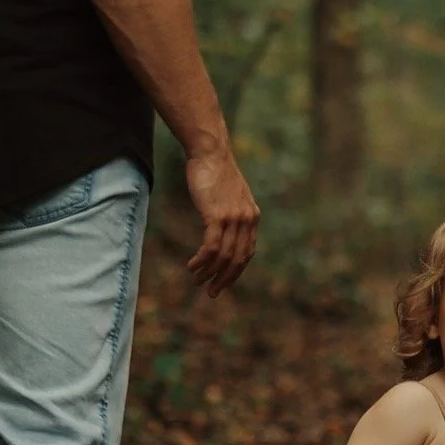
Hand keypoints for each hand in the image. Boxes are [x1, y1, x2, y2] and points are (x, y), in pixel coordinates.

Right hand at [185, 139, 259, 297]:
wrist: (210, 152)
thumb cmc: (215, 172)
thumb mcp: (230, 196)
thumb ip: (232, 213)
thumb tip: (223, 228)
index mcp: (252, 217)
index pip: (247, 253)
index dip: (235, 272)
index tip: (223, 283)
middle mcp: (247, 220)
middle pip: (237, 260)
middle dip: (224, 279)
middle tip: (211, 292)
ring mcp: (233, 218)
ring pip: (223, 257)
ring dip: (209, 273)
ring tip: (197, 281)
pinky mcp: (217, 216)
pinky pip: (211, 247)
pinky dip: (202, 261)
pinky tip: (192, 266)